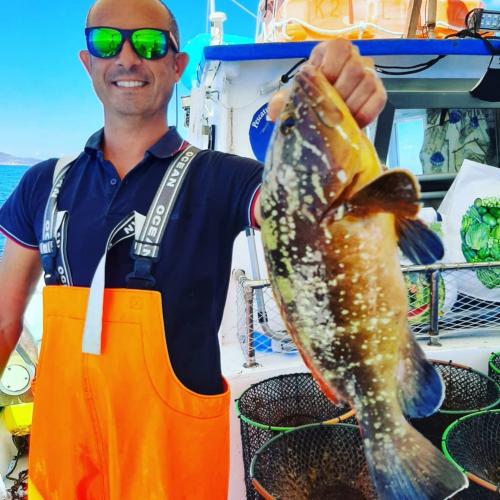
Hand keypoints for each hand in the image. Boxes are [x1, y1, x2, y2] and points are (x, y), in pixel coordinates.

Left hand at [268, 39, 386, 128]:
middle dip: (340, 91)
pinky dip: (366, 112)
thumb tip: (275, 111)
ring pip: (369, 82)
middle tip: (329, 107)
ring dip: (352, 104)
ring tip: (339, 117)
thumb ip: (281, 102)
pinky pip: (379, 99)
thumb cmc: (309, 102)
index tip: (323, 85)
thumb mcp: (292, 100)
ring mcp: (368, 75)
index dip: (331, 68)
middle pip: (355, 67)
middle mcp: (352, 59)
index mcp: (330, 53)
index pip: (339, 48)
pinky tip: (354, 123)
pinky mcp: (378, 94)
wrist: (323, 119)